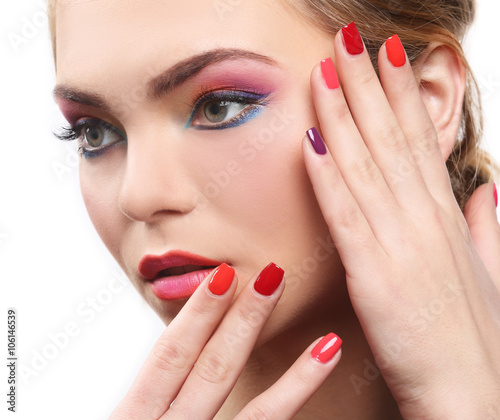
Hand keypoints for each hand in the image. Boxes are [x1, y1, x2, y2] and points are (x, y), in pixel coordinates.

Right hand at [109, 263, 341, 418]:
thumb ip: (154, 398)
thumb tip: (179, 358)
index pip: (169, 356)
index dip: (199, 314)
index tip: (225, 276)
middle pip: (209, 370)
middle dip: (244, 321)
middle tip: (274, 276)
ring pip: (247, 414)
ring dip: (293, 377)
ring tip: (327, 343)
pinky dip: (293, 415)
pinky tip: (328, 388)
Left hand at [302, 25, 499, 417]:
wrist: (474, 398)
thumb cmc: (476, 339)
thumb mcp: (490, 273)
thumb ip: (488, 227)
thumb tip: (489, 188)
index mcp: (446, 217)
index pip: (419, 140)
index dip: (403, 94)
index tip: (388, 56)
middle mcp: (424, 220)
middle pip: (391, 138)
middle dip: (369, 85)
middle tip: (349, 38)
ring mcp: (398, 244)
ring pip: (364, 166)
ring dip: (342, 114)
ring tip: (325, 69)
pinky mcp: (373, 275)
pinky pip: (345, 215)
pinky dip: (327, 176)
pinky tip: (311, 140)